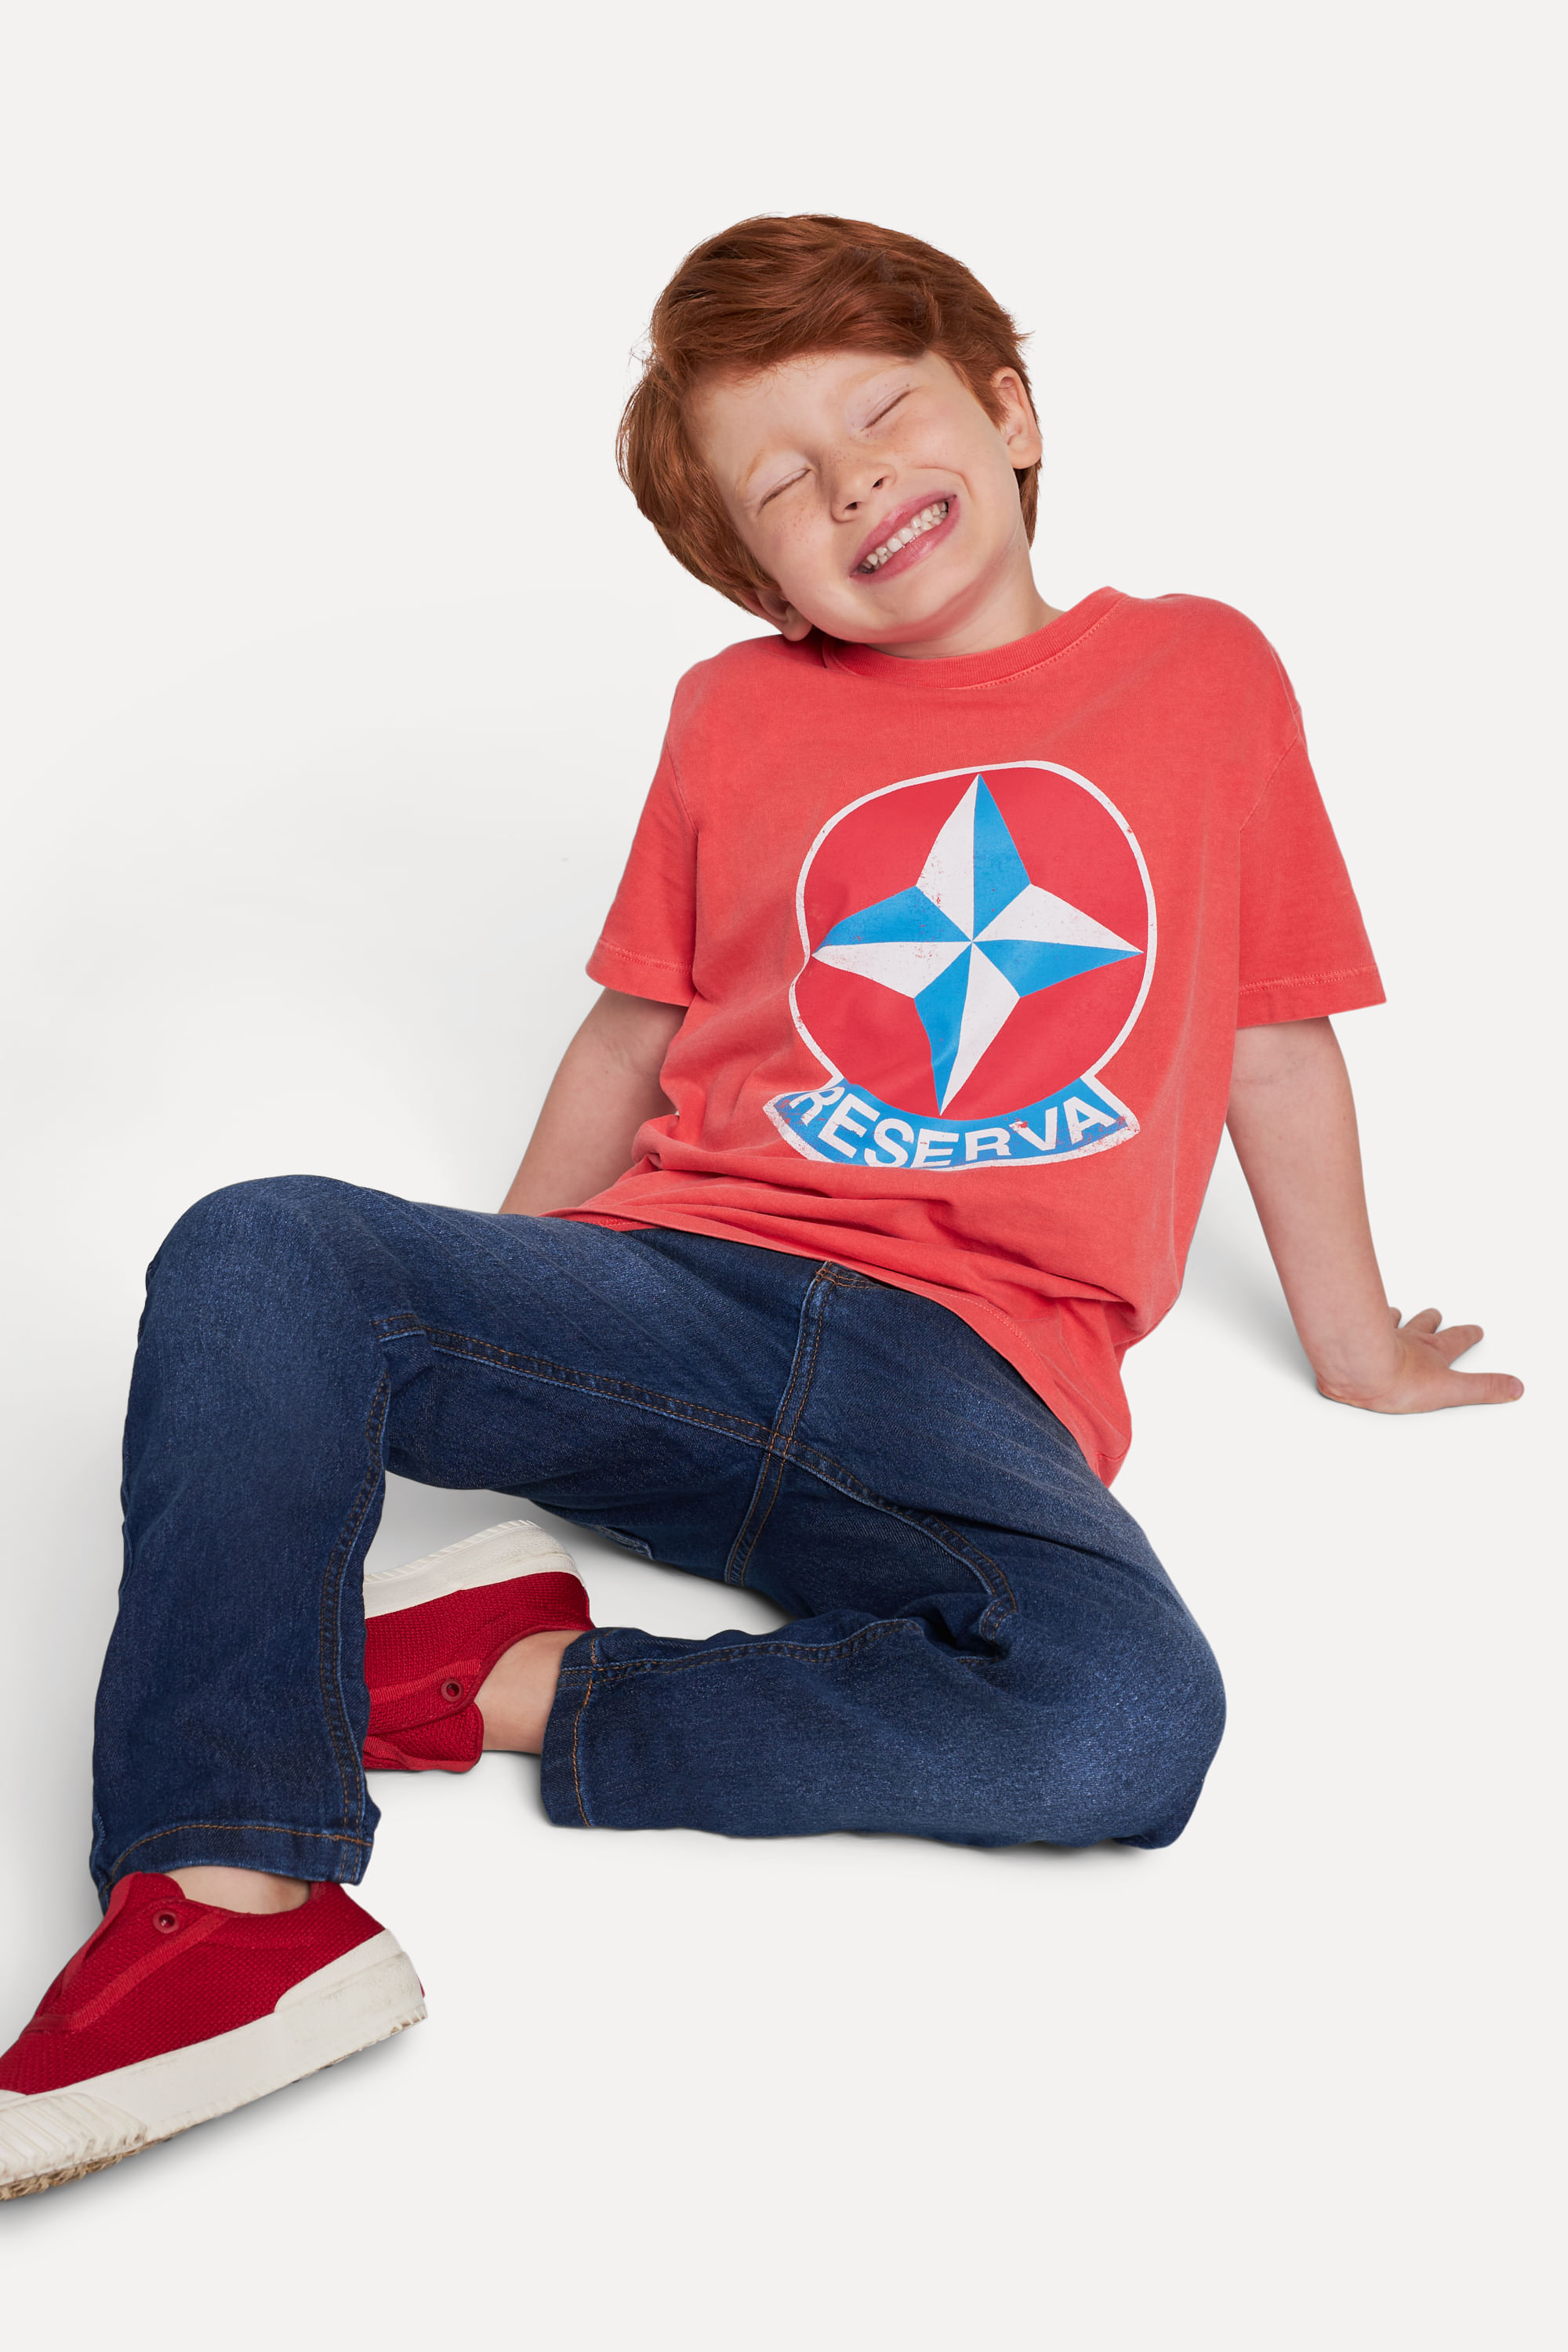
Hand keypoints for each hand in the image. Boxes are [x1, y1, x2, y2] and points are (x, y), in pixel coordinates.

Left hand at [1316, 1307, 1523, 1413]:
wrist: (1357, 1368)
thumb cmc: (1397, 1379)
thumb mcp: (1450, 1389)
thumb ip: (1482, 1388)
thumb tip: (1513, 1388)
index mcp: (1432, 1351)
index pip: (1456, 1340)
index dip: (1467, 1335)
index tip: (1475, 1329)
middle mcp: (1407, 1339)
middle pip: (1423, 1325)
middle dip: (1432, 1320)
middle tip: (1435, 1313)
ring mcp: (1380, 1336)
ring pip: (1392, 1321)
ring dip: (1396, 1316)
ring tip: (1396, 1312)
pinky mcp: (1355, 1338)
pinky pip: (1359, 1323)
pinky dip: (1359, 1320)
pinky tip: (1352, 1319)